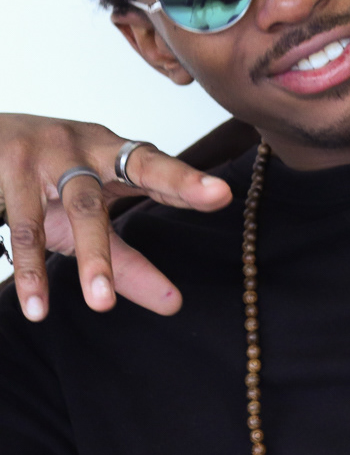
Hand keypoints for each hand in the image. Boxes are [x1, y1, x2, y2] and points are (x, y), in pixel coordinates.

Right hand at [0, 115, 231, 320]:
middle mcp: (86, 148)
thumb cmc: (45, 182)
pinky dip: (29, 270)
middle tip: (213, 201)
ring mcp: (46, 156)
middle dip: (166, 193)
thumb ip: (129, 262)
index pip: (158, 168)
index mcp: (114, 153)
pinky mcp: (7, 170)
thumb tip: (174, 306)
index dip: (188, 181)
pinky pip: (22, 227)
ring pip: (75, 211)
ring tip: (102, 305)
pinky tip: (38, 306)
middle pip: (127, 177)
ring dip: (90, 258)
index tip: (223, 194)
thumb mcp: (88, 218)